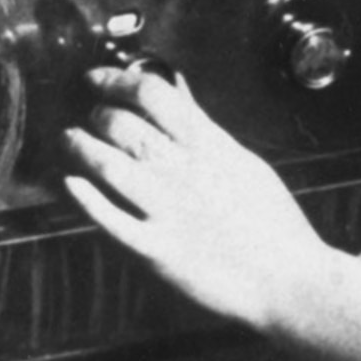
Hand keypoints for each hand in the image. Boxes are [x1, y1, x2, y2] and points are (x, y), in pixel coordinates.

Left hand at [61, 65, 329, 333]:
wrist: (291, 282)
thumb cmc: (273, 223)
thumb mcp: (242, 162)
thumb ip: (205, 127)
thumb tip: (177, 92)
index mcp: (208, 146)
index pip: (152, 93)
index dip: (116, 79)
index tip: (96, 78)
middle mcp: (183, 172)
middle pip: (123, 125)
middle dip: (97, 114)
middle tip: (89, 117)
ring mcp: (167, 211)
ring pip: (108, 165)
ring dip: (80, 148)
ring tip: (69, 140)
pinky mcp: (157, 252)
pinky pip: (110, 220)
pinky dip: (86, 199)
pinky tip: (70, 184)